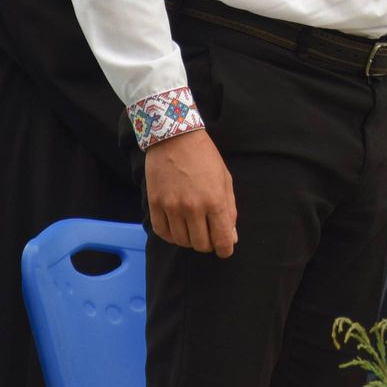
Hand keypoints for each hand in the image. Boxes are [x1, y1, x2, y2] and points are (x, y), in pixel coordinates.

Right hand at [144, 129, 236, 256]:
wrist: (174, 136)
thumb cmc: (204, 156)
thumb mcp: (225, 179)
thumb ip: (229, 210)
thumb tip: (231, 238)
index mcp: (215, 200)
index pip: (222, 241)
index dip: (225, 250)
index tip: (224, 249)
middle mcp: (193, 207)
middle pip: (201, 245)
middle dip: (208, 244)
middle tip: (208, 234)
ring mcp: (172, 206)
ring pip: (182, 241)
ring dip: (189, 239)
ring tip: (192, 227)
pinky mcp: (155, 204)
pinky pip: (162, 232)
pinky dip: (171, 235)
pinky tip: (177, 226)